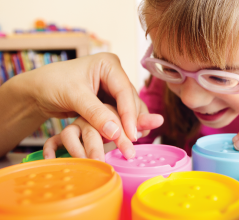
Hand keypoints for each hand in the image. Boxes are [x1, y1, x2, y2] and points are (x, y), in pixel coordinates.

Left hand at [23, 53, 162, 158]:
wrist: (38, 91)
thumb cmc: (52, 84)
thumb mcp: (74, 96)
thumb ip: (96, 113)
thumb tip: (116, 133)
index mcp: (109, 64)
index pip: (124, 91)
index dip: (129, 114)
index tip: (131, 135)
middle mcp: (115, 75)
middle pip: (130, 101)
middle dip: (130, 122)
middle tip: (131, 144)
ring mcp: (113, 89)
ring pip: (129, 109)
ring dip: (129, 126)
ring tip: (130, 144)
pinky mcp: (110, 101)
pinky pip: (121, 115)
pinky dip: (122, 127)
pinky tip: (125, 139)